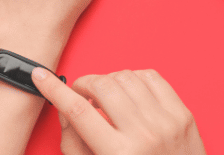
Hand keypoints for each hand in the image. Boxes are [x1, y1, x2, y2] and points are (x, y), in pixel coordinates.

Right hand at [32, 68, 206, 154]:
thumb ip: (75, 143)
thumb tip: (65, 109)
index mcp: (118, 154)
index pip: (78, 111)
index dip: (54, 90)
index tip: (40, 77)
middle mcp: (144, 135)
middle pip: (103, 87)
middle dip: (84, 84)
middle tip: (81, 94)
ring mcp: (166, 122)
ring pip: (127, 77)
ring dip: (109, 81)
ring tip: (107, 97)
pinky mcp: (182, 114)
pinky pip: (152, 77)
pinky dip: (135, 78)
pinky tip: (130, 92)